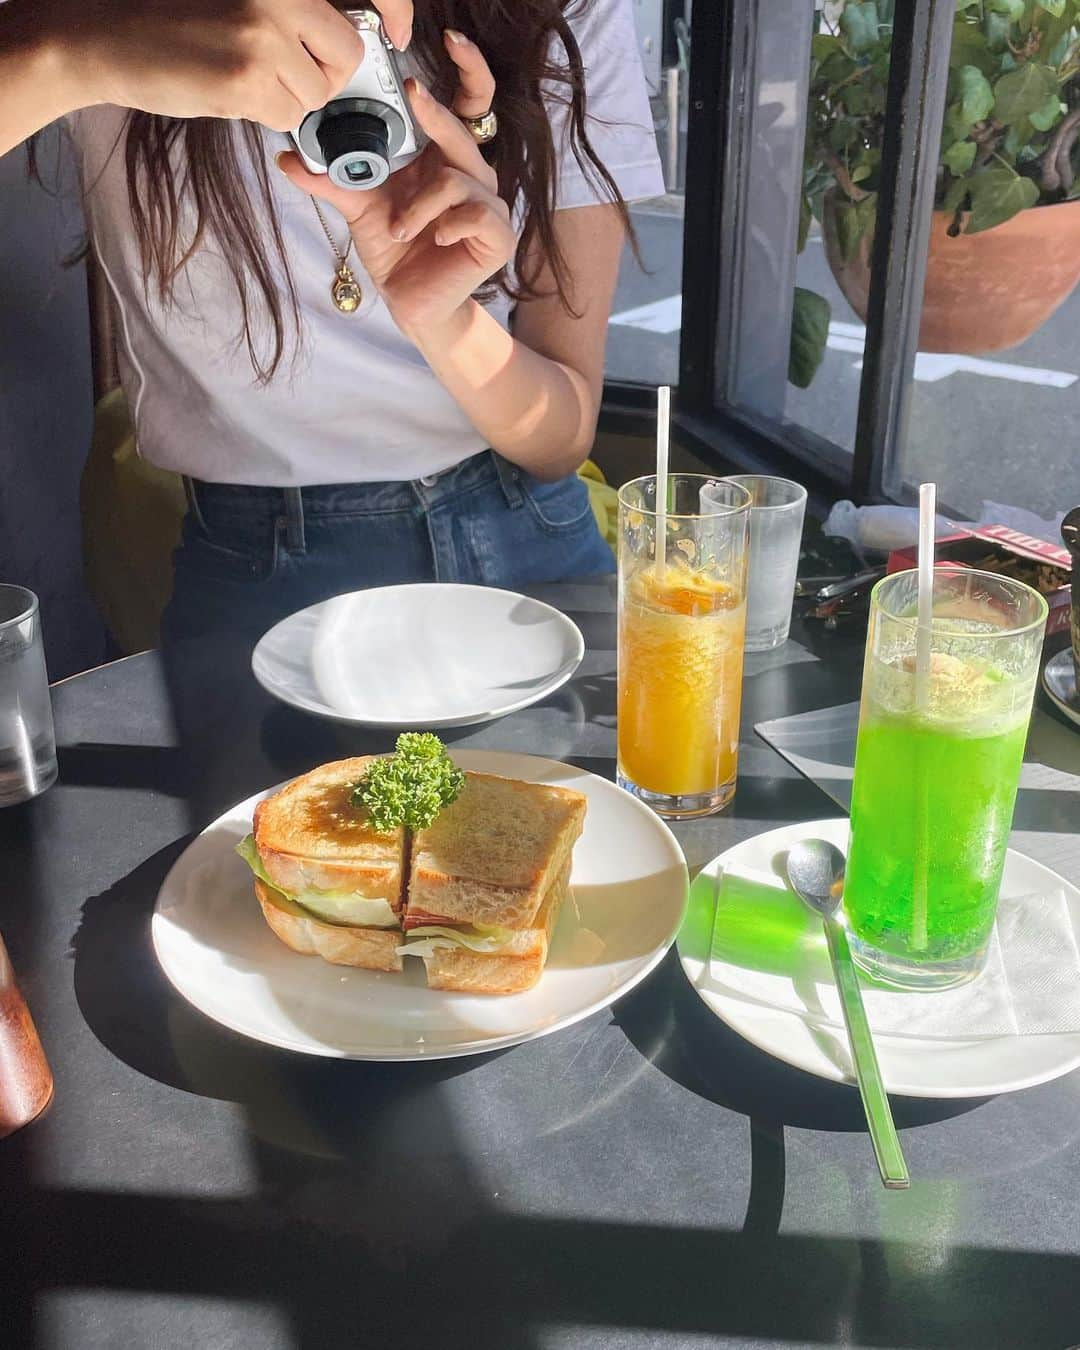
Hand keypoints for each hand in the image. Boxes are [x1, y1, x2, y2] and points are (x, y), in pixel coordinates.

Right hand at [52, 0, 412, 130]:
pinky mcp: (247, 78)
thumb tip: (354, 39)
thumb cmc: (178, 20)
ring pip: (315, 93)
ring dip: (287, 99)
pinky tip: (228, 91)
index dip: (395, 10)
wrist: (110, 37)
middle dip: (324, 74)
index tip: (399, 33)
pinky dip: (264, 115)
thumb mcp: (246, 0)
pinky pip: (286, 116)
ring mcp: (263, 36)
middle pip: (346, 54)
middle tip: (285, 71)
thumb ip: (295, 11)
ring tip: (242, 76)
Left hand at [277, 29, 513, 335]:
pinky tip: (433, 238)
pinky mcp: (497, 236)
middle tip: (412, 96)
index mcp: (444, 158)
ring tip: (399, 228)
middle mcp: (472, 175)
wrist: (412, 307)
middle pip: (462, 130)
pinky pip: (476, 213)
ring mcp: (489, 205)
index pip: (469, 103)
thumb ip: (331, 179)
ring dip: (421, 205)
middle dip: (435, 114)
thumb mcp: (360, 209)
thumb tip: (288, 156)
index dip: (469, 69)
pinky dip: (447, 222)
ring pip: (458, 178)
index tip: (449, 40)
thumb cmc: (396, 253)